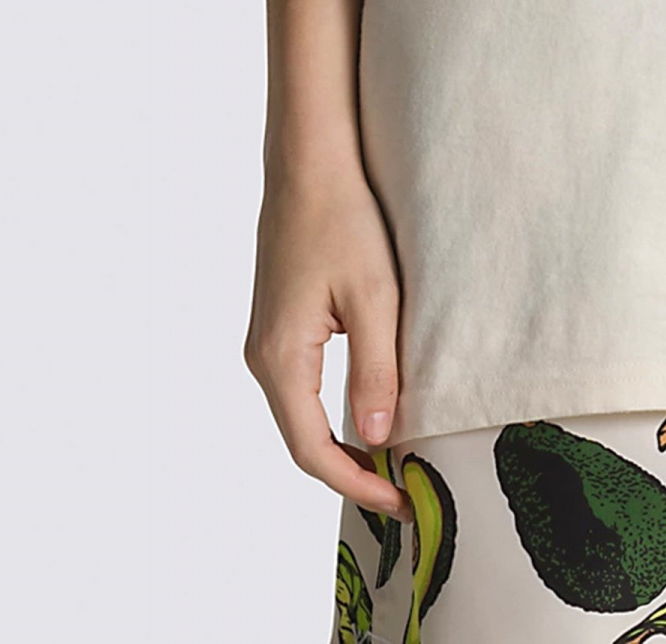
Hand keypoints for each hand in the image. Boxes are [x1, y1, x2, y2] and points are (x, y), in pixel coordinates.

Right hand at [243, 160, 410, 517]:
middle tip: (403, 489)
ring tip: (393, 459)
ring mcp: (266, 341)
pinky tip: (370, 411)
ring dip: (344, 443)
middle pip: (304, 440)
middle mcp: (263, 357)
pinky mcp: (279, 325)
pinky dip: (335, 412)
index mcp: (281, 358)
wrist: (309, 162)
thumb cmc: (342, 219)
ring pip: (303, 415)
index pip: (313, 450)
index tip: (399, 502)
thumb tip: (380, 438)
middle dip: (352, 470)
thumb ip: (376, 371)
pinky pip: (304, 387)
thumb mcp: (375, 297)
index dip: (356, 483)